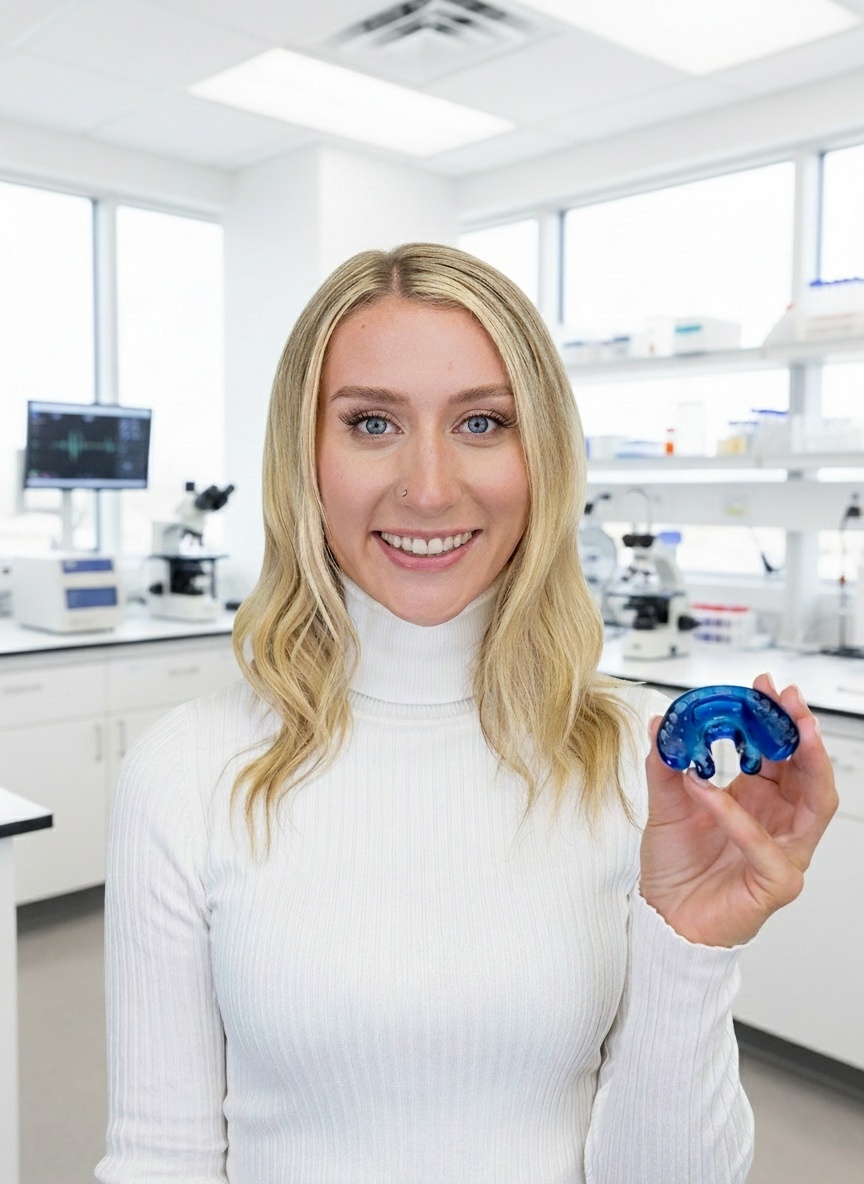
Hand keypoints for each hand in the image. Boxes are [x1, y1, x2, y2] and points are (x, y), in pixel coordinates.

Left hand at [639, 674, 838, 946]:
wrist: (664, 918)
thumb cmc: (675, 867)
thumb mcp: (665, 803)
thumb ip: (665, 764)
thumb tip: (662, 724)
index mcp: (760, 800)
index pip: (782, 752)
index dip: (779, 719)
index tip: (766, 686)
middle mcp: (779, 823)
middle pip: (810, 772)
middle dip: (802, 730)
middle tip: (787, 697)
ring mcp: (783, 853)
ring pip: (813, 804)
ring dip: (801, 761)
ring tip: (782, 727)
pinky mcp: (775, 883)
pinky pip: (765, 847)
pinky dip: (737, 816)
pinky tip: (708, 790)